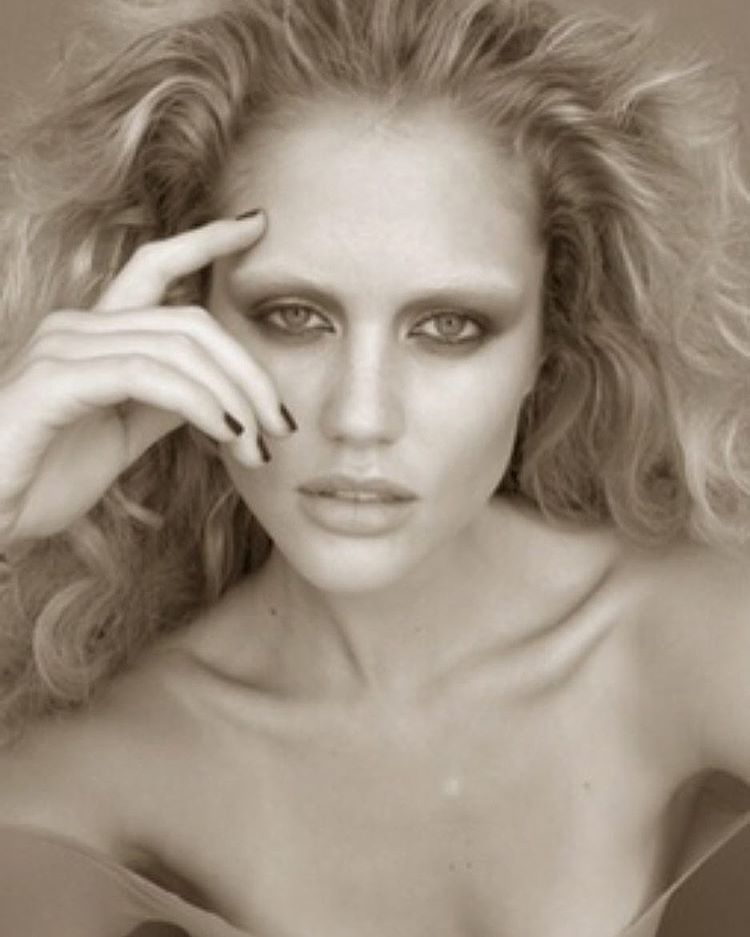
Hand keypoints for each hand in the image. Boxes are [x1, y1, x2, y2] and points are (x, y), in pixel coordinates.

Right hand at [0, 212, 292, 549]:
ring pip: (178, 347)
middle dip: (249, 371)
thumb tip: (217, 389)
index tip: (256, 224)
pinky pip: (147, 375)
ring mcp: (63, 348)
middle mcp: (78, 327)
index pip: (155, 267)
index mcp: (95, 334)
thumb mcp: (121, 435)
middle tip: (282, 424)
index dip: (207, 240)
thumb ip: (164, 401)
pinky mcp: (55, 380)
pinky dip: (198, 402)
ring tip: (259, 445)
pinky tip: (225, 432)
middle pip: (192, 321)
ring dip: (232, 398)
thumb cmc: (43, 477)